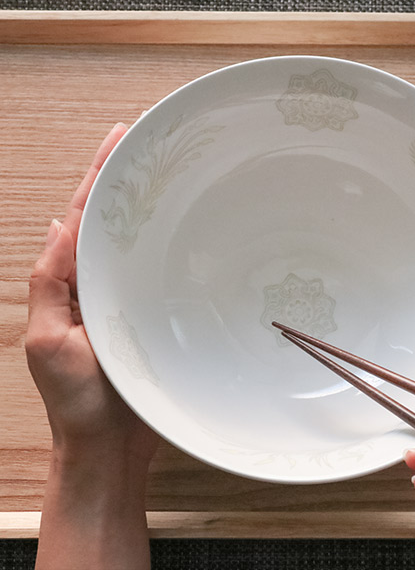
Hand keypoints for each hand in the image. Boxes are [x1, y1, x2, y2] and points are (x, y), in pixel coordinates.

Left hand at [26, 124, 157, 569]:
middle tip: (157, 143)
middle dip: (132, 181)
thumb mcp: (48, 341)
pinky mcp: (160, 315)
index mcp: (72, 282)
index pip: (84, 216)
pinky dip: (178, 248)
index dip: (100, 175)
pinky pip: (168, 274)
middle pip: (117, 221)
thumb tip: (61, 227)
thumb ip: (51, 285)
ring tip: (179, 175)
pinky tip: (197, 232)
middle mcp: (103, 283)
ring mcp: (134, 298)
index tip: (122, 137)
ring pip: (145, 244)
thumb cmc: (79, 401)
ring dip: (159, 210)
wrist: (112, 447)